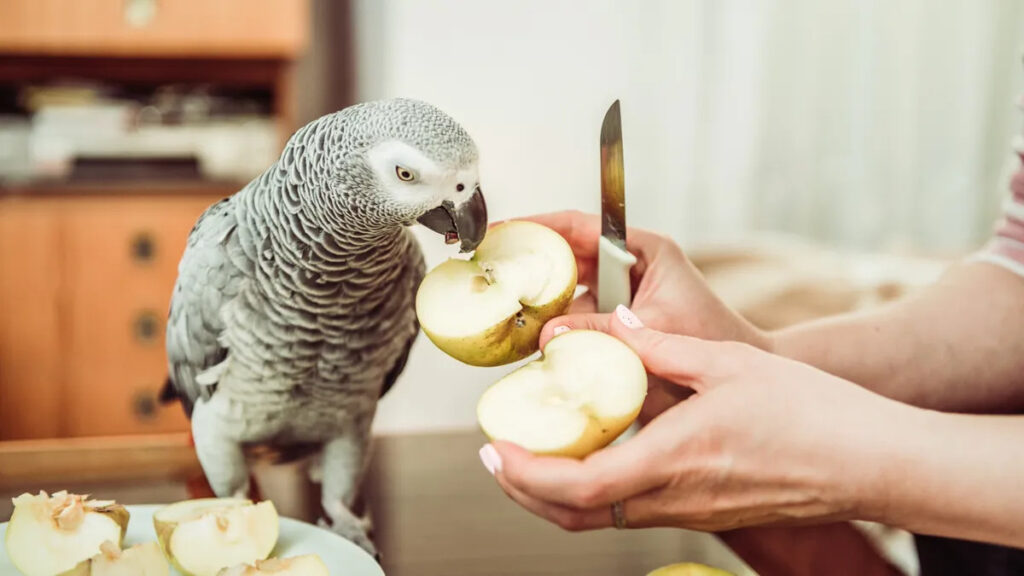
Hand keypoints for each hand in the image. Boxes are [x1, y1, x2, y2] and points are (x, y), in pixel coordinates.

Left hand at [479, 306, 911, 533]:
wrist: (868, 460)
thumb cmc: (809, 412)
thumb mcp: (726, 364)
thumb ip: (660, 346)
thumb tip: (616, 326)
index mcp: (672, 459)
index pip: (576, 486)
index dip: (525, 475)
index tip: (494, 450)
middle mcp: (673, 497)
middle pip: (575, 515)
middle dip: (524, 491)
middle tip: (498, 455)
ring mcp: (689, 512)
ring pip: (600, 518)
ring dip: (555, 493)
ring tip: (534, 454)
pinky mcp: (704, 512)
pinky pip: (632, 511)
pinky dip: (594, 492)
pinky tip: (594, 457)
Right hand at [504, 210, 770, 420]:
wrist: (733, 377)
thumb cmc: (709, 340)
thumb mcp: (650, 330)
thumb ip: (599, 330)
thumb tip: (544, 335)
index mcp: (641, 248)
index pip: (578, 225)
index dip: (535, 225)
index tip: (500, 231)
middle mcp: (626, 264)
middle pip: (565, 255)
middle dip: (528, 265)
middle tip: (489, 273)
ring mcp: (619, 291)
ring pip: (566, 289)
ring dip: (538, 301)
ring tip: (502, 310)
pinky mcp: (615, 318)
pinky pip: (576, 316)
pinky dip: (555, 327)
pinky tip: (529, 340)